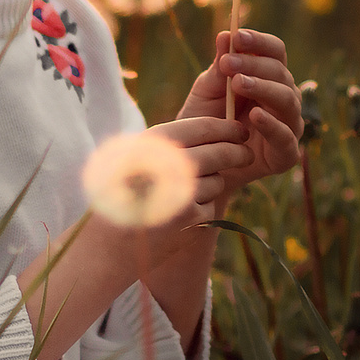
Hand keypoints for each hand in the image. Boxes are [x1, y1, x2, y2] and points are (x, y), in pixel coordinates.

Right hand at [141, 116, 257, 226]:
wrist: (113, 234)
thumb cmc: (130, 187)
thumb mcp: (143, 153)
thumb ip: (176, 139)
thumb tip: (225, 124)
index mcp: (155, 142)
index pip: (204, 127)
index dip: (228, 128)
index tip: (240, 131)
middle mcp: (168, 164)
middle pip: (219, 153)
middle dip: (238, 153)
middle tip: (246, 154)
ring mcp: (179, 192)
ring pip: (217, 181)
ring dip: (213, 184)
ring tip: (189, 189)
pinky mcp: (189, 218)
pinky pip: (211, 206)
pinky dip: (203, 207)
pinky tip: (182, 211)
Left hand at [175, 29, 301, 194]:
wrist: (200, 163)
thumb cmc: (207, 121)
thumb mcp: (207, 91)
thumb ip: (219, 68)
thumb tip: (225, 35)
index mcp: (269, 78)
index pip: (275, 52)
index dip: (259, 42)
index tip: (237, 36)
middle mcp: (284, 98)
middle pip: (280, 73)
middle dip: (254, 65)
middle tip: (228, 63)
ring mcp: (289, 125)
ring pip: (287, 100)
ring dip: (263, 88)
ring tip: (239, 83)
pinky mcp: (286, 153)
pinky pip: (285, 136)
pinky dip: (271, 125)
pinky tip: (254, 115)